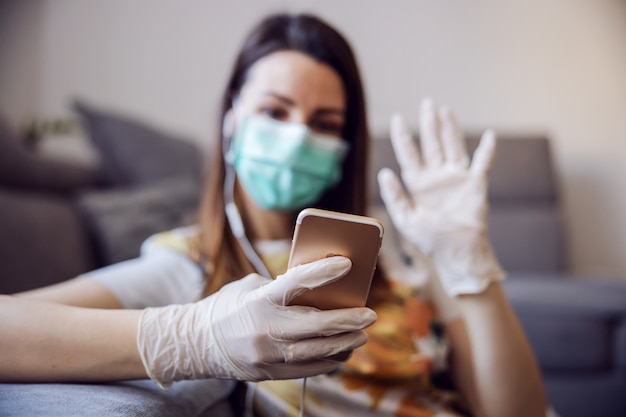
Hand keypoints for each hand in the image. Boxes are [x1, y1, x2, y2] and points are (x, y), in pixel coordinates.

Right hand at [137, 256, 376, 387]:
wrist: (196, 344)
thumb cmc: (227, 308)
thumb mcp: (249, 287)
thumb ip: (281, 287)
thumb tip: (318, 288)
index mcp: (258, 299)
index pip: (296, 282)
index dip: (323, 271)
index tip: (347, 263)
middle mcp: (264, 328)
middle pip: (316, 326)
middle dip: (348, 320)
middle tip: (370, 314)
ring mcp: (267, 354)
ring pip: (316, 351)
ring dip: (344, 344)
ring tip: (361, 336)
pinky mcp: (269, 372)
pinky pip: (307, 369)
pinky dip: (328, 361)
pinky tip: (342, 354)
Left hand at [377, 98, 503, 295]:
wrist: (455, 253)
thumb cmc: (428, 239)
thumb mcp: (405, 219)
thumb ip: (395, 196)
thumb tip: (384, 172)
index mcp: (417, 183)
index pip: (409, 154)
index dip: (403, 136)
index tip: (398, 118)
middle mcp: (436, 176)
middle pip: (431, 143)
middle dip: (428, 123)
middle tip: (427, 102)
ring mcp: (456, 178)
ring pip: (453, 147)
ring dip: (450, 129)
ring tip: (446, 110)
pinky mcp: (475, 185)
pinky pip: (483, 164)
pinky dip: (487, 150)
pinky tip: (489, 136)